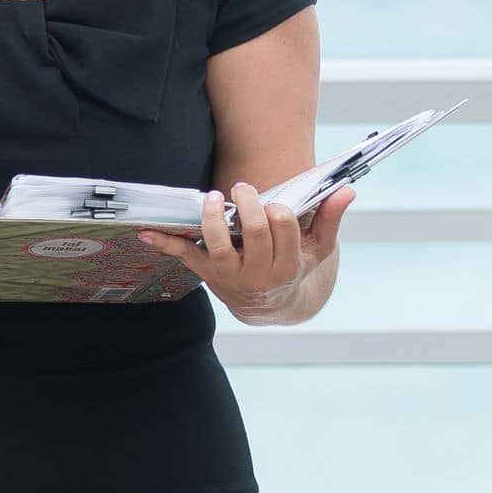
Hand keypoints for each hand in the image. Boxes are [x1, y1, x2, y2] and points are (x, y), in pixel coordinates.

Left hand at [140, 184, 352, 320]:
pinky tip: (144, 233)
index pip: (284, 230)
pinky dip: (163, 244)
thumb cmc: (296, 265)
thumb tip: (347, 190)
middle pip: (253, 233)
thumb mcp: (319, 248)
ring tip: (215, 198)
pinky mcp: (207, 274)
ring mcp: (230, 276)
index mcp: (289, 266)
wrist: (271, 304)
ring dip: (213, 218)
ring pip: (217, 246)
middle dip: (249, 205)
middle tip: (243, 188)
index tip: (273, 203)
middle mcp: (259, 274)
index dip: (277, 212)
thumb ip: (330, 219)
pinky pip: (184, 257)